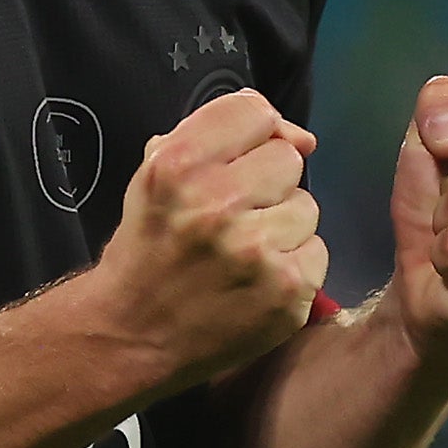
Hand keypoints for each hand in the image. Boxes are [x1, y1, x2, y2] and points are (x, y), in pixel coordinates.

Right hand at [94, 89, 327, 386]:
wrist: (131, 336)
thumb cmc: (148, 248)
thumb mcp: (156, 177)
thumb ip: (216, 137)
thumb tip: (301, 138)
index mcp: (179, 165)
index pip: (255, 111)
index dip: (252, 134)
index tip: (238, 161)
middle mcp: (218, 202)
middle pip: (287, 159)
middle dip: (267, 185)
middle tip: (235, 216)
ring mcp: (256, 250)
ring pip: (307, 206)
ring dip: (283, 227)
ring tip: (245, 253)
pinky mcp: (287, 291)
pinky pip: (316, 253)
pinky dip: (293, 267)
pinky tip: (258, 282)